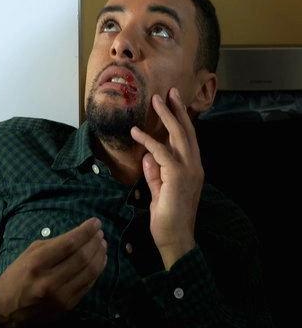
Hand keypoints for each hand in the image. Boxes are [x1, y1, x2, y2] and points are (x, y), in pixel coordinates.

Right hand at [0, 217, 106, 325]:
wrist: (6, 307)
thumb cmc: (17, 275)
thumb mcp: (28, 254)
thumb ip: (52, 245)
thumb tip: (78, 236)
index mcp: (36, 263)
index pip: (69, 244)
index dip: (85, 231)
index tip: (95, 222)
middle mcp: (49, 280)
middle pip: (82, 257)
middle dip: (95, 242)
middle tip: (100, 233)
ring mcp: (60, 296)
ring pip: (89, 272)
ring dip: (99, 255)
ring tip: (102, 244)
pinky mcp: (67, 306)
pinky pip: (88, 285)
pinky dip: (97, 271)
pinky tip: (99, 261)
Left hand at [130, 87, 202, 268]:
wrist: (175, 237)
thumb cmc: (167, 218)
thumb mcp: (159, 191)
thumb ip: (155, 174)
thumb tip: (148, 157)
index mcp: (192, 168)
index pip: (187, 139)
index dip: (180, 120)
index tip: (172, 103)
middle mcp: (194, 166)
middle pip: (186, 132)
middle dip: (177, 110)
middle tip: (168, 92)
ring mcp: (189, 170)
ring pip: (178, 136)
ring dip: (167, 116)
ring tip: (155, 101)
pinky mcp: (178, 176)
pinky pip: (161, 152)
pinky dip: (148, 140)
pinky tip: (135, 131)